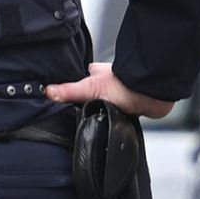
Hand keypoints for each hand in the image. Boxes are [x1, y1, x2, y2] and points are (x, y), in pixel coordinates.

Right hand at [44, 63, 171, 121]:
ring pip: (104, 107)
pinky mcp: (130, 108)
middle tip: (80, 116)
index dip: (71, 90)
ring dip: (102, 113)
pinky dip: (115, 121)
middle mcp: (107, 83)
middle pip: (90, 96)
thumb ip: (69, 91)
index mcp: (95, 74)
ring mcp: (119, 96)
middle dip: (87, 105)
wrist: (152, 93)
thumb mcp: (91, 87)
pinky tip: (111, 124)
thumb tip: (47, 91)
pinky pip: (117, 116)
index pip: (78, 82)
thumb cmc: (126, 83)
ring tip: (95, 122)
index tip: (62, 101)